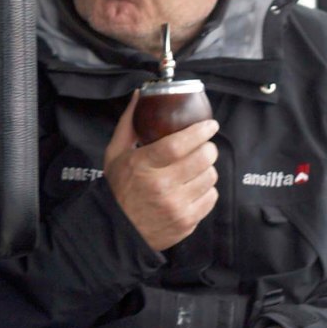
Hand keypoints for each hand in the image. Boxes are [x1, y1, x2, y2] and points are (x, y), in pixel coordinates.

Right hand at [103, 93, 219, 251]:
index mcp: (143, 166)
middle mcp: (162, 187)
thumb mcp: (115, 155)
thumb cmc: (118, 189)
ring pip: (210, 178)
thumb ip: (129, 124)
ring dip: (208, 169)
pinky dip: (207, 189)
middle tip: (205, 146)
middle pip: (202, 159)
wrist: (117, 232)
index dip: (200, 131)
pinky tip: (195, 187)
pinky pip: (211, 198)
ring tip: (197, 168)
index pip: (179, 144)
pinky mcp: (186, 222)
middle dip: (209, 148)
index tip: (210, 125)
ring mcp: (176, 206)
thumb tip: (140, 95)